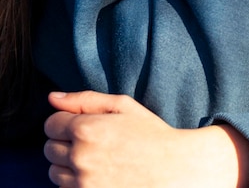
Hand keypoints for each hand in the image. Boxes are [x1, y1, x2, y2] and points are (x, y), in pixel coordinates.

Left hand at [44, 91, 248, 187]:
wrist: (171, 167)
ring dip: (67, 163)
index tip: (83, 123)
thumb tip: (53, 97)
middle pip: (48, 148)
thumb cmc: (149, 133)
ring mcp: (82, 182)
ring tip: (96, 157)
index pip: (50, 124)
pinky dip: (75, 181)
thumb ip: (85, 100)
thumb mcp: (123, 106)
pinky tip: (98, 172)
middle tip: (92, 139)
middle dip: (64, 141)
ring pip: (53, 172)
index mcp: (87, 129)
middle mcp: (79, 157)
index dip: (65, 121)